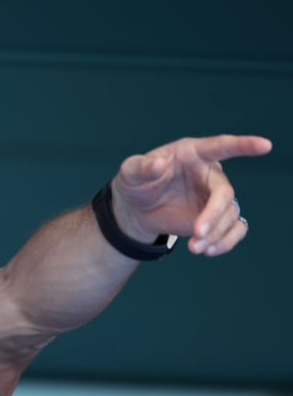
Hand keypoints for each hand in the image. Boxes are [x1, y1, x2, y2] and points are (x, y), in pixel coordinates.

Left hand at [110, 134, 271, 255]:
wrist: (136, 208)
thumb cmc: (136, 182)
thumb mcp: (130, 172)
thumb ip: (141, 167)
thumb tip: (157, 164)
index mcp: (193, 154)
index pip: (221, 146)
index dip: (243, 145)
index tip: (264, 145)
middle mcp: (209, 174)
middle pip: (224, 193)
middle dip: (213, 215)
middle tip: (196, 233)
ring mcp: (214, 197)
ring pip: (229, 215)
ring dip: (216, 234)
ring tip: (194, 248)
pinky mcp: (216, 217)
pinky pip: (235, 229)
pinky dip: (226, 242)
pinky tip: (208, 250)